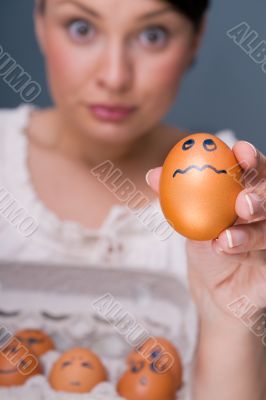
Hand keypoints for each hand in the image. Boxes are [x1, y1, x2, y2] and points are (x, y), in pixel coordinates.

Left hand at [146, 141, 265, 320]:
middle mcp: (265, 212)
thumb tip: (153, 174)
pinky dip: (245, 253)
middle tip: (242, 203)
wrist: (214, 286)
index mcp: (248, 191)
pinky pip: (265, 257)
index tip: (240, 153)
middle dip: (261, 196)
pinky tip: (226, 252)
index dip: (252, 158)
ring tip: (224, 239)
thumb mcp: (188, 218)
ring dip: (250, 233)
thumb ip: (175, 195)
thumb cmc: (206, 244)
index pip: (257, 169)